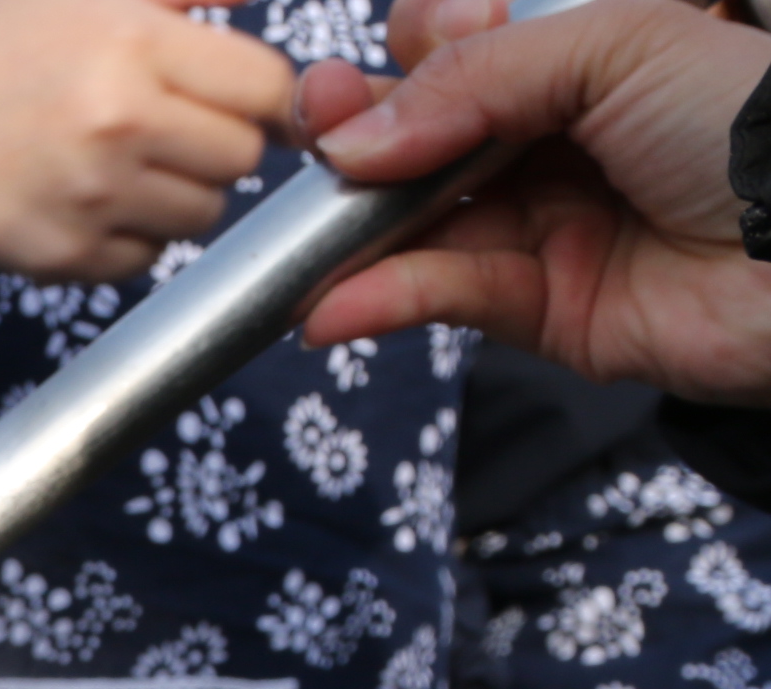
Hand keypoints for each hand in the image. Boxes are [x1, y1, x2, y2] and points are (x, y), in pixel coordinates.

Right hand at [0, 0, 297, 281]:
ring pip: (203, 214)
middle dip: (216, 145)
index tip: (244, 103)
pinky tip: (90, 206)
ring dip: (178, 196)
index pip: (266, 87)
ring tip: (127, 170)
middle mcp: (119, 121)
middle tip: (171, 134)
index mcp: (134, 43)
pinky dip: (130, 238)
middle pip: (241, 157)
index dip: (264, 97)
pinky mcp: (66, 254)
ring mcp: (92, 195)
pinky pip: (146, 258)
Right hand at [298, 0, 770, 403]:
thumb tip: (352, 138)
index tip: (432, 41)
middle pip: (425, 127)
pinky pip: (447, 295)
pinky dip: (386, 299)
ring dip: (353, 222)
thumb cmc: (752, 123)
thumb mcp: (620, 46)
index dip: (429, 39)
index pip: (470, 39)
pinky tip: (335, 302)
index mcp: (591, 51)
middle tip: (323, 122)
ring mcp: (550, 219)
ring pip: (421, 216)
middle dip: (361, 124)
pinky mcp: (546, 306)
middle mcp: (562, 133)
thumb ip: (477, 77)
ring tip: (307, 220)